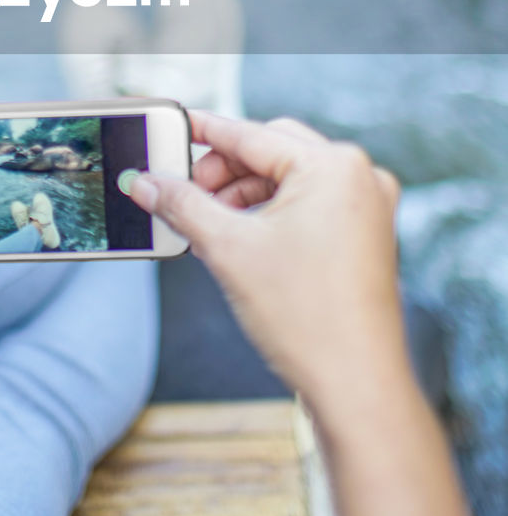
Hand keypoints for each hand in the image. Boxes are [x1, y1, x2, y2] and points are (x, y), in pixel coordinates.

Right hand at [130, 111, 406, 418]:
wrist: (356, 385)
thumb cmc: (309, 320)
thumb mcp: (229, 250)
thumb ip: (182, 205)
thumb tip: (148, 182)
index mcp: (333, 167)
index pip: (251, 135)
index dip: (203, 133)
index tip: (172, 129)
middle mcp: (358, 177)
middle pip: (271, 151)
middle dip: (223, 171)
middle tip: (183, 191)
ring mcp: (367, 206)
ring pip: (288, 178)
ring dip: (244, 193)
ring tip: (208, 223)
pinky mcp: (365, 234)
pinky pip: (308, 203)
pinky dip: (270, 212)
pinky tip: (239, 237)